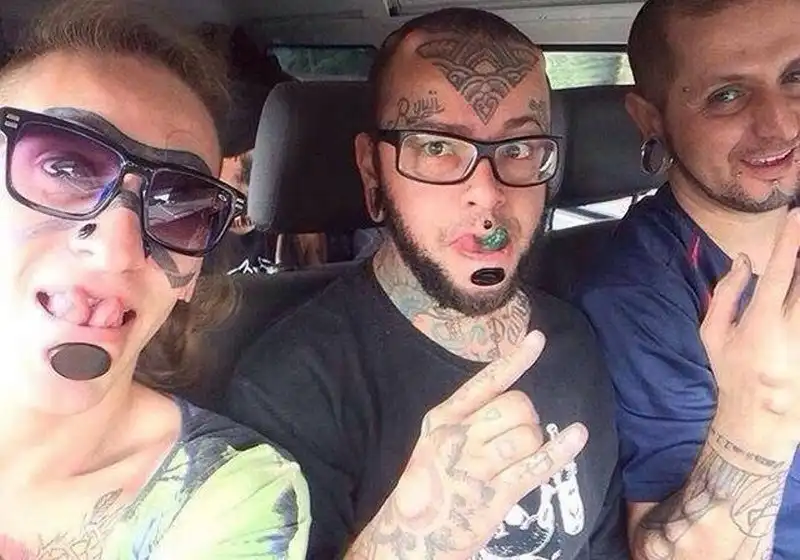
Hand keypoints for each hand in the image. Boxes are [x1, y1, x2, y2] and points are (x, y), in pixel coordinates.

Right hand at [347, 330, 587, 559]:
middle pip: (516, 406)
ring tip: (520, 457)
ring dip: (534, 443)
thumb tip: (510, 402)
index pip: (485, 381)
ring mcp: (476, 466)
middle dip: (528, 417)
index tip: (538, 339)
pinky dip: (561, 451)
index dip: (516, 359)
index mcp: (443, 418)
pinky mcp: (494, 496)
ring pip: (528, 435)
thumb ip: (465, 420)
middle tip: (519, 436)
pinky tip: (578, 436)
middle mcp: (458, 436)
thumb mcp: (432, 443)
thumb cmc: (426, 486)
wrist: (409, 535)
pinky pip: (536, 467)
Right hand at [701, 209, 799, 461]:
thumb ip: (726, 295)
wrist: (759, 416)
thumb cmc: (731, 371)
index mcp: (760, 322)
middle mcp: (792, 328)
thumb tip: (742, 261)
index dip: (789, 243)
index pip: (779, 273)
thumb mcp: (713, 334)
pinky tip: (799, 287)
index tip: (797, 216)